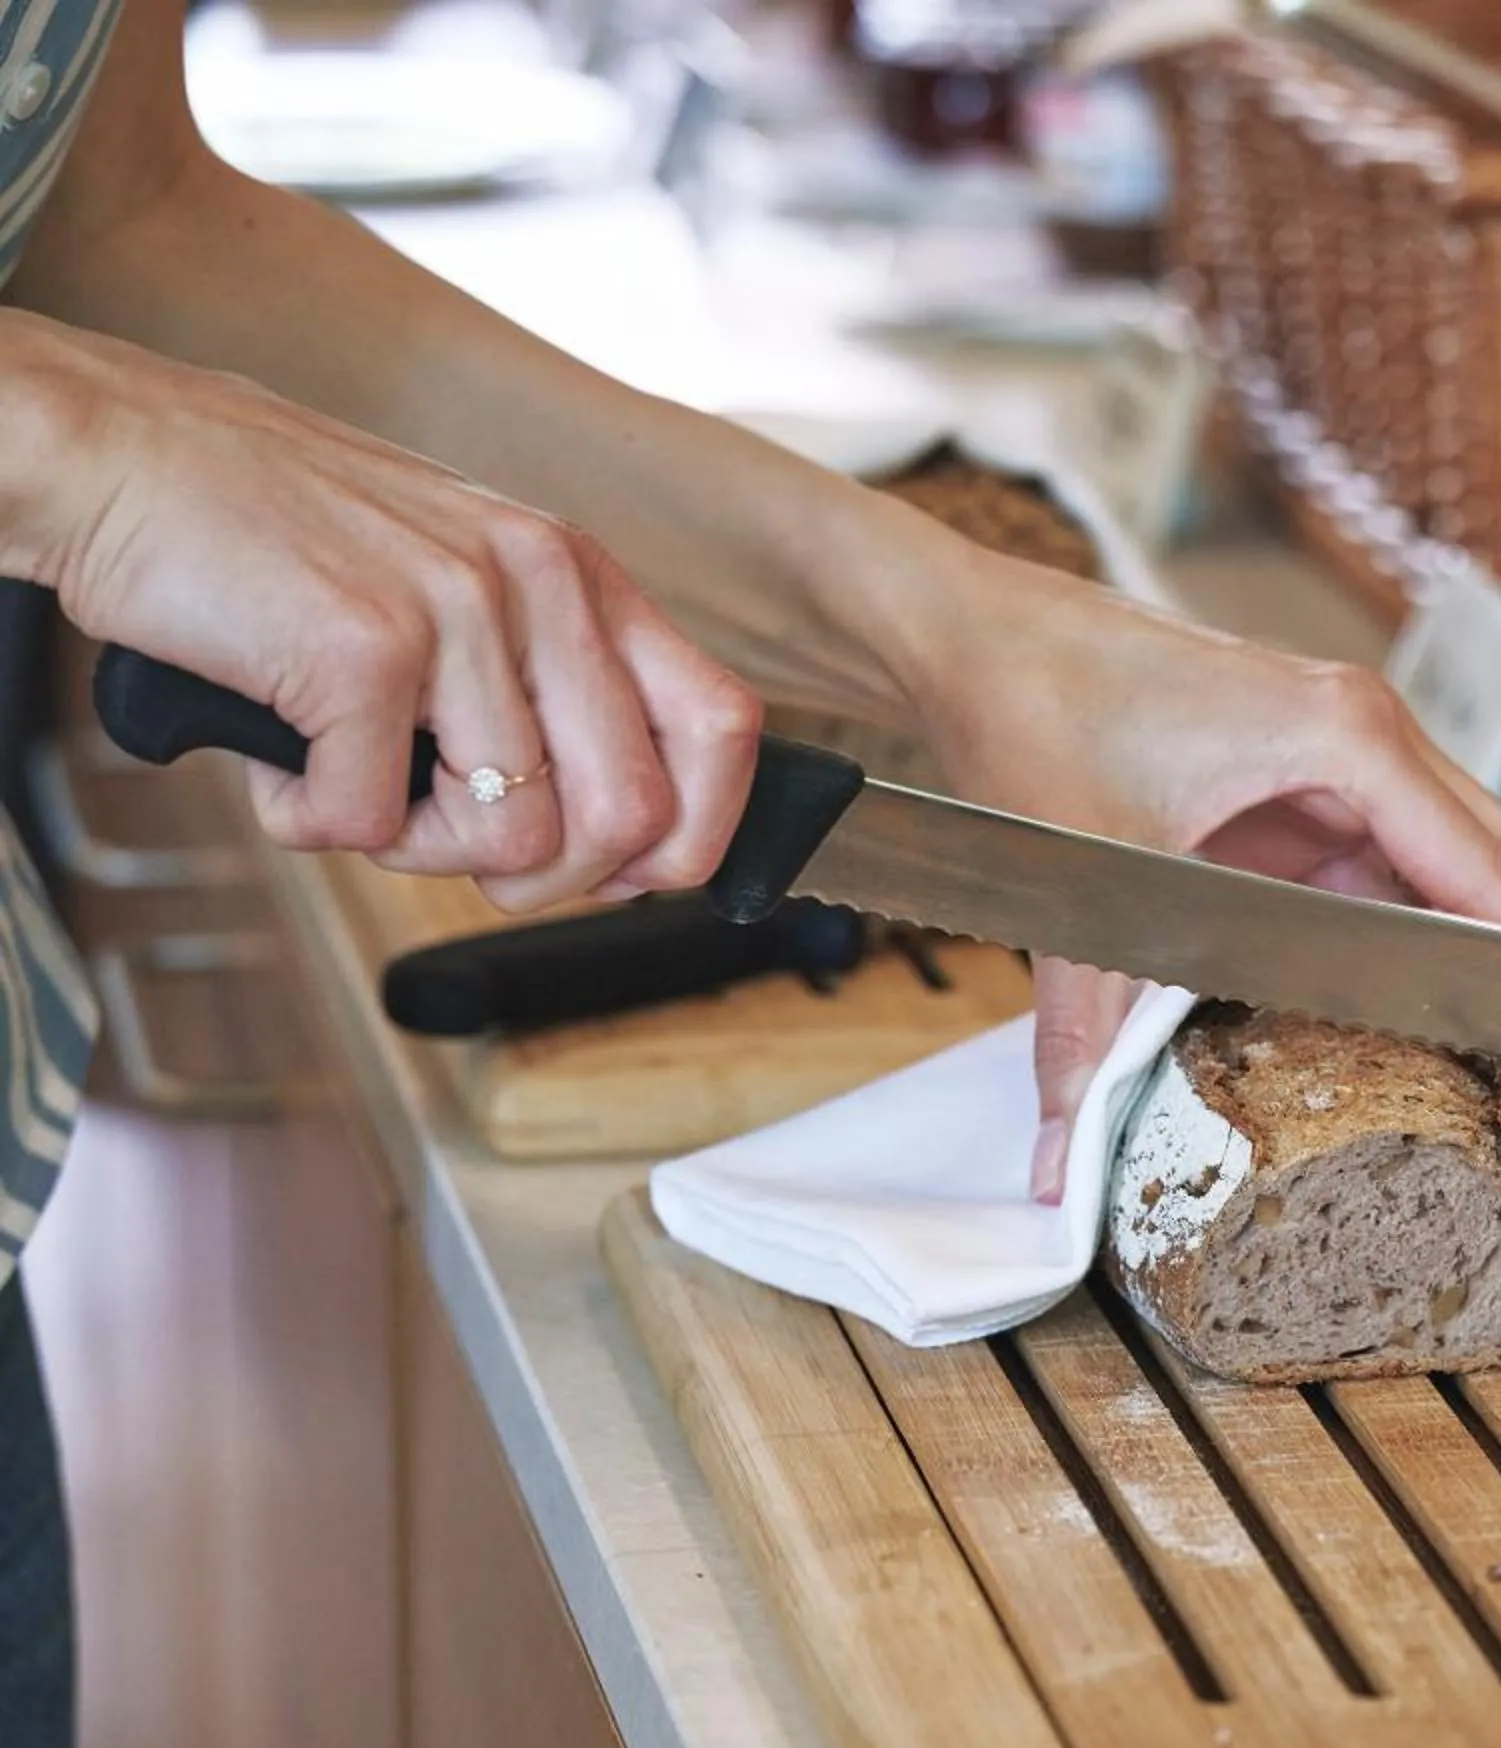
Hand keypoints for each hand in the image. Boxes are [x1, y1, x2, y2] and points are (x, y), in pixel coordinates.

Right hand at [1, 314, 760, 909]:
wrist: (115, 454)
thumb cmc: (274, 538)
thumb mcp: (454, 587)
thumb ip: (543, 688)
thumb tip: (626, 840)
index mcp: (577, 571)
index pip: (722, 728)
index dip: (693, 836)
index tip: (627, 876)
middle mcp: (538, 580)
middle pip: (629, 816)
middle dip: (544, 878)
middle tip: (451, 847)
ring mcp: (455, 610)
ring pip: (511, 840)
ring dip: (415, 851)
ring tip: (350, 783)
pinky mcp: (360, 650)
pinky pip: (368, 825)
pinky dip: (309, 821)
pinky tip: (279, 761)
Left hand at [904, 602, 1500, 1202]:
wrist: (973, 632)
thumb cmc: (1036, 703)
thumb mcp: (1076, 877)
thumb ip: (1087, 1029)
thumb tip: (1063, 1162)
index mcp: (1347, 736)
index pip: (1491, 868)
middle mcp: (1367, 735)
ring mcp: (1342, 756)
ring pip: (1452, 868)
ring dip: (1478, 952)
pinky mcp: (1304, 782)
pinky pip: (1387, 868)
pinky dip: (1409, 934)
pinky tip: (1412, 1005)